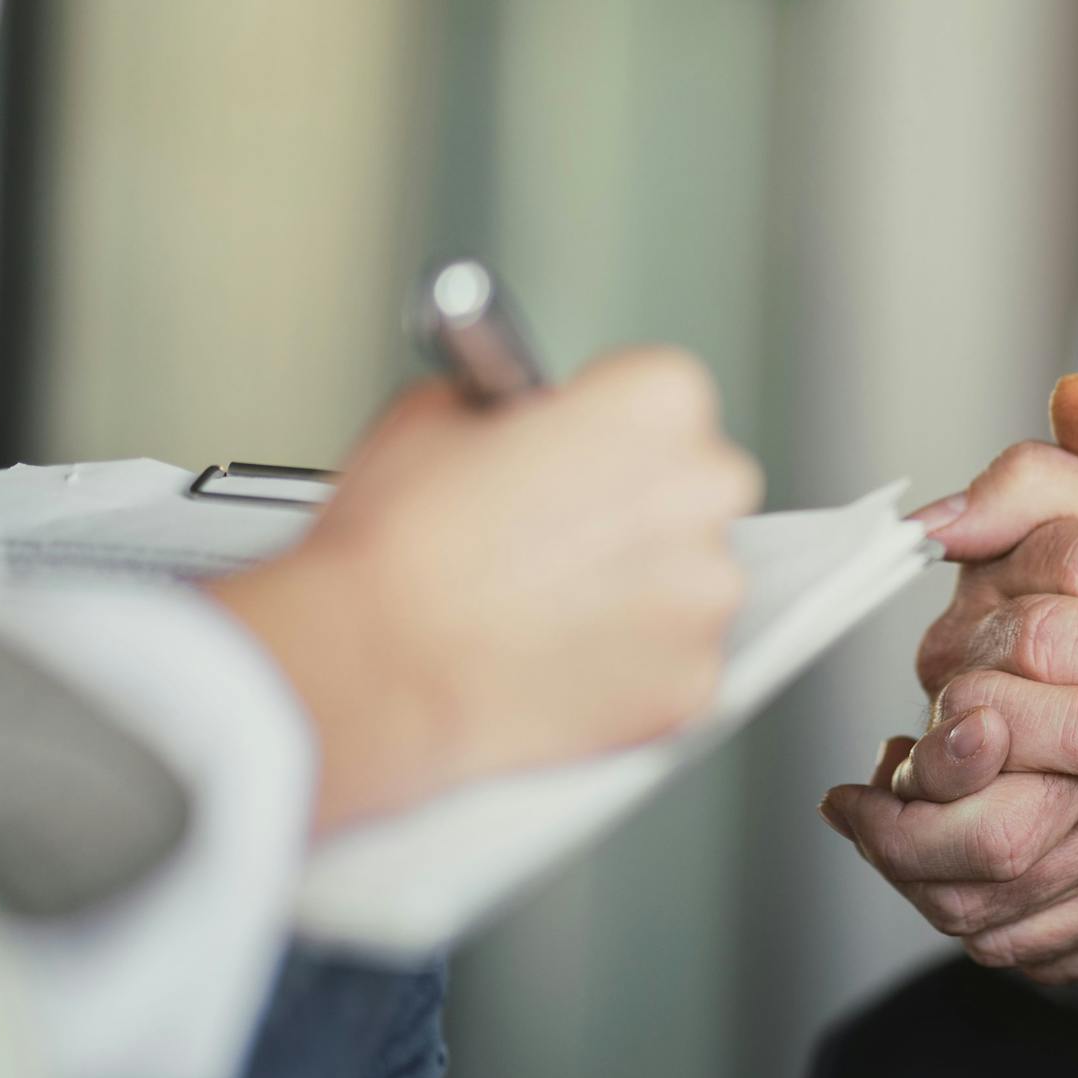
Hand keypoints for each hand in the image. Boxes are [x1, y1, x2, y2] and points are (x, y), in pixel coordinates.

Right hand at [213, 347, 762, 831]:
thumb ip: (508, 405)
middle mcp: (705, 489)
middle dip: (636, 505)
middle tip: (556, 531)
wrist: (371, 668)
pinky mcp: (692, 681)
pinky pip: (674, 662)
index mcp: (658, 401)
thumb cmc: (399, 547)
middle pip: (693, 484)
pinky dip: (629, 666)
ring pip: (689, 579)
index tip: (574, 450)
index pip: (663, 395)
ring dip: (638, 588)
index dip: (606, 425)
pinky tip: (557, 656)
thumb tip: (517, 422)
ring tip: (546, 603)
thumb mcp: (435, 412)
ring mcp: (705, 595)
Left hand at [820, 375, 1077, 981]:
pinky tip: (976, 879)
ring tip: (900, 844)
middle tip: (862, 810)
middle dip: (907, 845)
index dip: (918, 772)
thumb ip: (1073, 470)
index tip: (869, 766)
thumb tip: (955, 506)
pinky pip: (1069, 954)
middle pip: (989, 866)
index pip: (991, 758)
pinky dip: (1006, 924)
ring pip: (1016, 924)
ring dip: (941, 889)